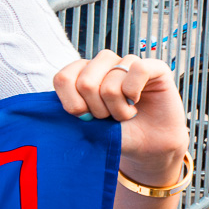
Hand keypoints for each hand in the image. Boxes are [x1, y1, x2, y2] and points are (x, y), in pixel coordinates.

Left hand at [52, 52, 188, 179]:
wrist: (148, 146)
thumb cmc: (116, 133)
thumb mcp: (87, 125)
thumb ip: (71, 110)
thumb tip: (53, 107)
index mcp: (82, 72)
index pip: (62, 79)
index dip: (72, 104)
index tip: (86, 118)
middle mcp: (103, 63)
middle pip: (85, 83)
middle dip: (98, 110)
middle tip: (110, 116)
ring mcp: (127, 62)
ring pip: (110, 84)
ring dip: (118, 109)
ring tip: (126, 113)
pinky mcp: (155, 67)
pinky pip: (138, 70)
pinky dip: (134, 93)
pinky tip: (136, 101)